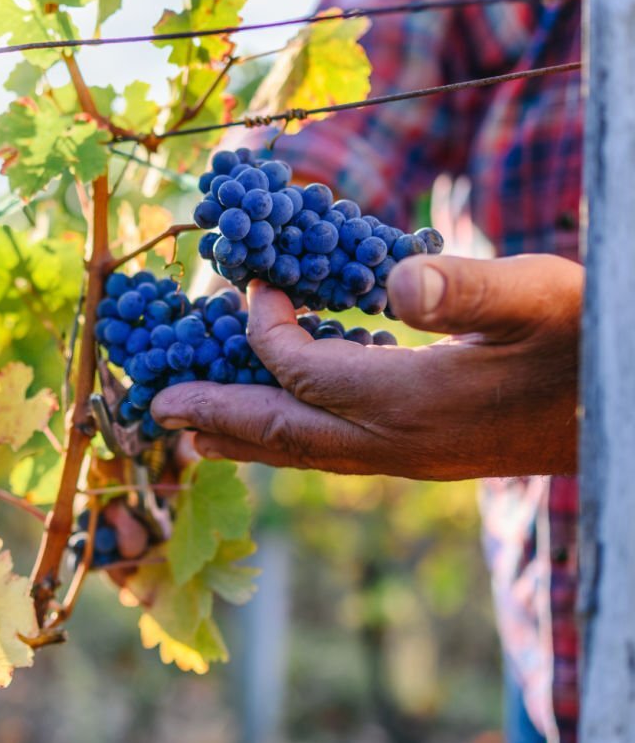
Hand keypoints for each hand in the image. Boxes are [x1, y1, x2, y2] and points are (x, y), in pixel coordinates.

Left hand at [150, 254, 582, 479]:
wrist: (627, 414)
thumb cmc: (592, 341)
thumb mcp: (541, 298)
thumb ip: (469, 290)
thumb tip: (396, 282)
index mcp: (413, 402)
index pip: (305, 371)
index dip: (266, 329)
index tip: (249, 289)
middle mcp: (397, 443)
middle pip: (284, 432)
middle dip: (215, 414)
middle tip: (155, 409)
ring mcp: (408, 460)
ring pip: (304, 454)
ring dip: (243, 437)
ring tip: (193, 433)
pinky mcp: (422, 459)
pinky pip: (333, 453)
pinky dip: (288, 440)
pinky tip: (277, 429)